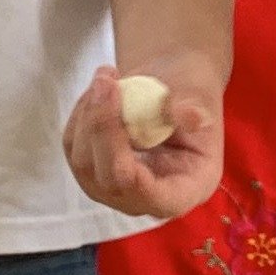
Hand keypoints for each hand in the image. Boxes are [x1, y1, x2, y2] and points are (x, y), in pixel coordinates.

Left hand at [64, 55, 221, 220]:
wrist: (173, 85)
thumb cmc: (193, 92)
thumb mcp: (201, 95)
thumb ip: (193, 108)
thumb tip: (194, 117)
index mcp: (188, 189)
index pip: (152, 196)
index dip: (128, 163)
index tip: (120, 113)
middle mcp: (151, 198)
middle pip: (110, 181)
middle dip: (101, 129)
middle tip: (106, 81)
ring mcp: (119, 189)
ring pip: (85, 166)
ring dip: (87, 117)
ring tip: (105, 77)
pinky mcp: (95, 172)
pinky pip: (74, 150)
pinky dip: (81, 117)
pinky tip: (98, 91)